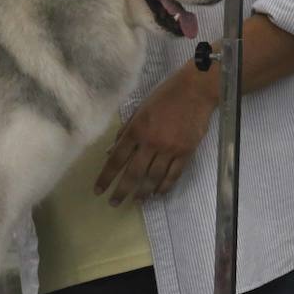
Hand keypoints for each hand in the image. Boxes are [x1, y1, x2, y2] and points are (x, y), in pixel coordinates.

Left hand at [93, 65, 217, 204]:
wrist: (195, 91)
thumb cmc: (164, 96)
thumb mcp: (139, 109)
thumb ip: (125, 131)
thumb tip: (111, 152)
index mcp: (136, 130)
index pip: (117, 158)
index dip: (106, 176)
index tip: (99, 190)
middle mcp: (151, 142)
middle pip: (133, 172)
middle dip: (122, 190)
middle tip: (114, 203)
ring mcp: (170, 149)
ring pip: (154, 177)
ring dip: (144, 191)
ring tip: (137, 200)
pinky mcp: (186, 152)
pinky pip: (173, 175)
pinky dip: (165, 186)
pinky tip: (158, 193)